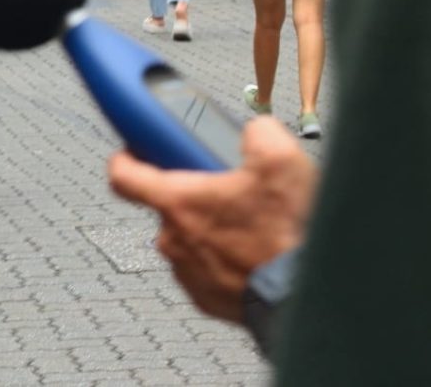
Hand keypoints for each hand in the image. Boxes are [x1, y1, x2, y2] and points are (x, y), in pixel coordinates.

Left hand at [108, 117, 316, 322]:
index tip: (133, 152)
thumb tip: (254, 133)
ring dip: (212, 227)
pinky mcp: (207, 297)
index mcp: (177, 202)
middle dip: (194, 193)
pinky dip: (225, 257)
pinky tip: (255, 251)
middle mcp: (173, 239)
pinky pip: (207, 267)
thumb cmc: (287, 236)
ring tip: (250, 224)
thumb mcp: (280, 161)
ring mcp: (188, 272)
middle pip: (168, 205)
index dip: (124, 158)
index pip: (122, 176)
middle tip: (228, 189)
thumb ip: (258, 132)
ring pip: (190, 237)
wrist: (307, 295)